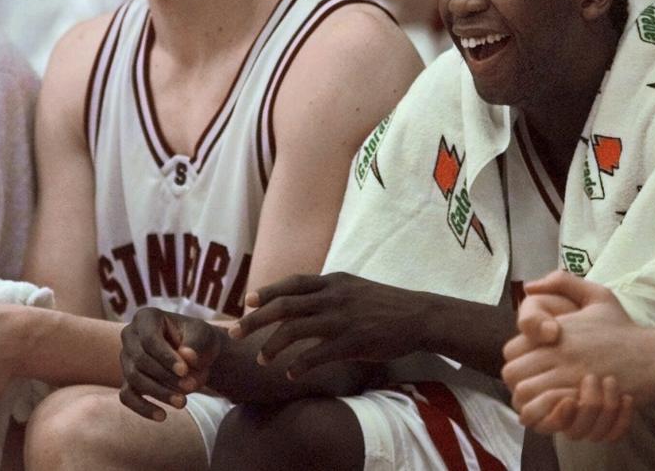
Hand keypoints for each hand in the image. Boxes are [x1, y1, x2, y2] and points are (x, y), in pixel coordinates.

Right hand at [119, 309, 224, 421]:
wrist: (197, 354)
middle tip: (190, 387)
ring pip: (134, 379)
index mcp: (146, 317)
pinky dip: (143, 408)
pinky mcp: (127, 380)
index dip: (166, 357)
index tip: (185, 370)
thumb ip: (196, 344)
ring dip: (158, 393)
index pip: (150, 340)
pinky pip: (127, 396)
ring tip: (183, 403)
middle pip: (140, 360)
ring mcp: (126, 358)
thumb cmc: (199, 340)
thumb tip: (186, 356)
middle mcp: (130, 335)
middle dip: (165, 377)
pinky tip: (162, 416)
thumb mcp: (203, 336)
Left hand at [228, 272, 428, 378]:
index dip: (268, 291)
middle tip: (235, 332)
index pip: (292, 283)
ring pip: (297, 330)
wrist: (419, 314)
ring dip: (274, 345)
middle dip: (256, 319)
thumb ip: (327, 291)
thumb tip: (299, 299)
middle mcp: (334, 296)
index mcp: (333, 281)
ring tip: (261, 359)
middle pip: (285, 305)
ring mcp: (343, 318)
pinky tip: (290, 374)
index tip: (248, 301)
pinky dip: (300, 364)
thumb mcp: (353, 287)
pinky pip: (319, 354)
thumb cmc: (383, 303)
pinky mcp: (354, 341)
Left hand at [502, 272, 642, 438]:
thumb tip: (529, 287)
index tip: (530, 365)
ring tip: (543, 401)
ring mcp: (571, 380)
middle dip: (518, 383)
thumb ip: (562, 281)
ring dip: (530, 401)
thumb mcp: (597, 294)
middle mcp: (558, 356)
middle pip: (513, 376)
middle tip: (534, 386)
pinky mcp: (585, 403)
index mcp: (555, 333)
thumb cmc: (624, 328)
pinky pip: (551, 415)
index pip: (511, 352)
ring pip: (527, 398)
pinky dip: (548, 416)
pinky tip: (559, 412)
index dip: (516, 360)